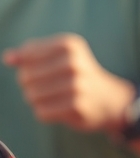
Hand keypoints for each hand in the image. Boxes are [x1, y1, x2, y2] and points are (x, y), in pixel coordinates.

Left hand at [3, 33, 134, 131]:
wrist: (110, 99)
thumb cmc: (78, 75)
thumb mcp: (59, 57)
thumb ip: (30, 55)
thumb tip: (8, 58)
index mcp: (69, 44)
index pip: (26, 55)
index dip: (28, 66)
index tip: (44, 70)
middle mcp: (74, 62)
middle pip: (26, 77)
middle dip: (31, 85)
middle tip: (50, 87)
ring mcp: (76, 84)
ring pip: (32, 95)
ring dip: (38, 101)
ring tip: (55, 98)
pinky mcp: (76, 105)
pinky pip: (42, 112)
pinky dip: (46, 113)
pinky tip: (60, 109)